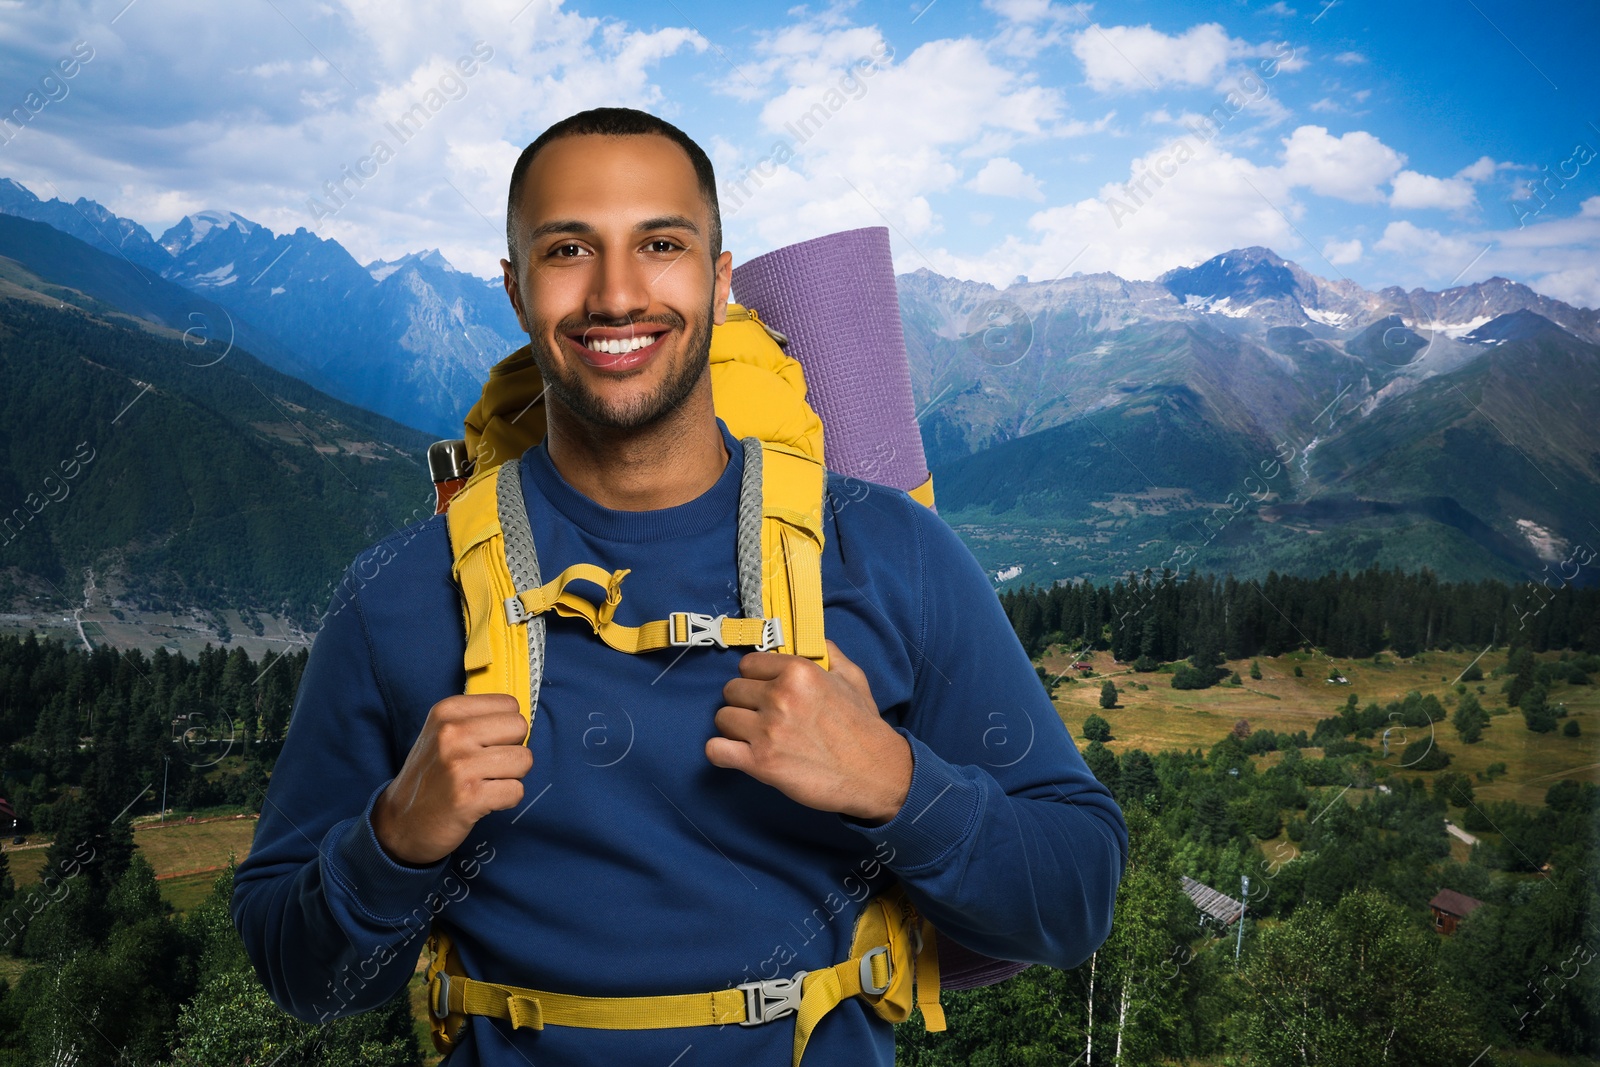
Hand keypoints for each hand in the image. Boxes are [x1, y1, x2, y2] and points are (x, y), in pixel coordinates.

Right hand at [371, 694, 532, 865]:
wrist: (399, 823)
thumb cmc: (432, 777)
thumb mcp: (442, 734)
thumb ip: (479, 721)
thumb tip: (524, 720)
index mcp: (447, 712)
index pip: (509, 704)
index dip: (505, 728)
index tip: (484, 745)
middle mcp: (451, 733)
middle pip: (520, 727)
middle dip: (512, 749)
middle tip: (487, 766)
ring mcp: (460, 765)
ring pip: (524, 759)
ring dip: (511, 776)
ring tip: (484, 784)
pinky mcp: (470, 796)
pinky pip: (517, 790)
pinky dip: (506, 800)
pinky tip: (483, 801)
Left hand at [707, 639, 911, 824]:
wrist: (875, 773)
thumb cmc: (864, 727)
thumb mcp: (853, 678)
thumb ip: (828, 653)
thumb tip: (812, 642)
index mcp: (798, 671)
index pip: (748, 664)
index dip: (756, 678)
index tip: (766, 691)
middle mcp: (780, 696)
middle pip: (732, 690)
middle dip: (745, 703)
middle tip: (763, 717)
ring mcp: (768, 731)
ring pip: (722, 718)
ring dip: (735, 728)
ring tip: (755, 737)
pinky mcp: (761, 763)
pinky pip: (715, 750)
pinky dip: (721, 752)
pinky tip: (735, 754)